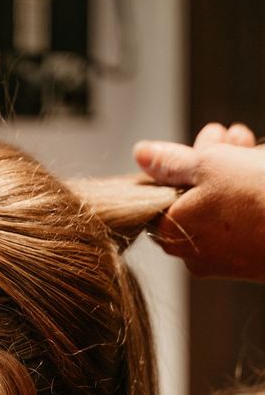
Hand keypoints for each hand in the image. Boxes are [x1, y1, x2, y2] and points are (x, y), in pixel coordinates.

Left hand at [133, 123, 264, 281]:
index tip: (194, 143)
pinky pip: (241, 221)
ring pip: (217, 206)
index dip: (176, 163)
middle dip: (205, 159)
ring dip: (228, 169)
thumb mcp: (209, 165)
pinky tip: (259, 165)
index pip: (158, 195)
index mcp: (171, 233)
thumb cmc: (262, 196)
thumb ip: (171, 161)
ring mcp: (226, 260)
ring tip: (244, 141)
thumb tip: (141, 154)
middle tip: (223, 134)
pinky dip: (246, 193)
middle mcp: (194, 253)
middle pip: (189, 197)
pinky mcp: (254, 260)